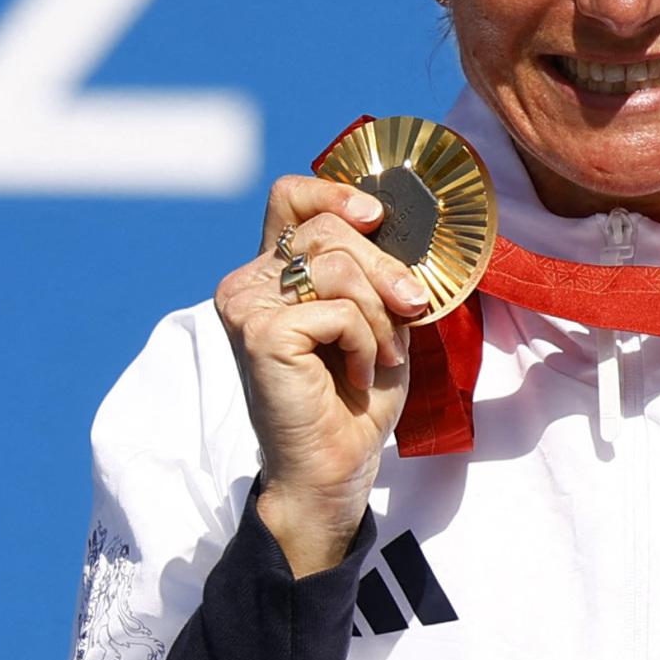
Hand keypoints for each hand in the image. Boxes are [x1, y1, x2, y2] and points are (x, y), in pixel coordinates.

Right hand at [214, 175, 435, 575]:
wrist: (336, 467)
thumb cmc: (355, 398)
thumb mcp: (376, 318)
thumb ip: (373, 270)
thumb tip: (395, 224)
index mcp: (273, 272)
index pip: (290, 198)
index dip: (335, 192)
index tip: (376, 217)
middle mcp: (248, 281)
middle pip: (331, 230)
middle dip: (387, 271)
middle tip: (412, 311)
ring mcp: (246, 304)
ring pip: (338, 266)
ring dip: (379, 315)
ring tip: (380, 356)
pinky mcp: (259, 331)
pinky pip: (338, 310)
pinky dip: (365, 343)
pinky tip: (357, 376)